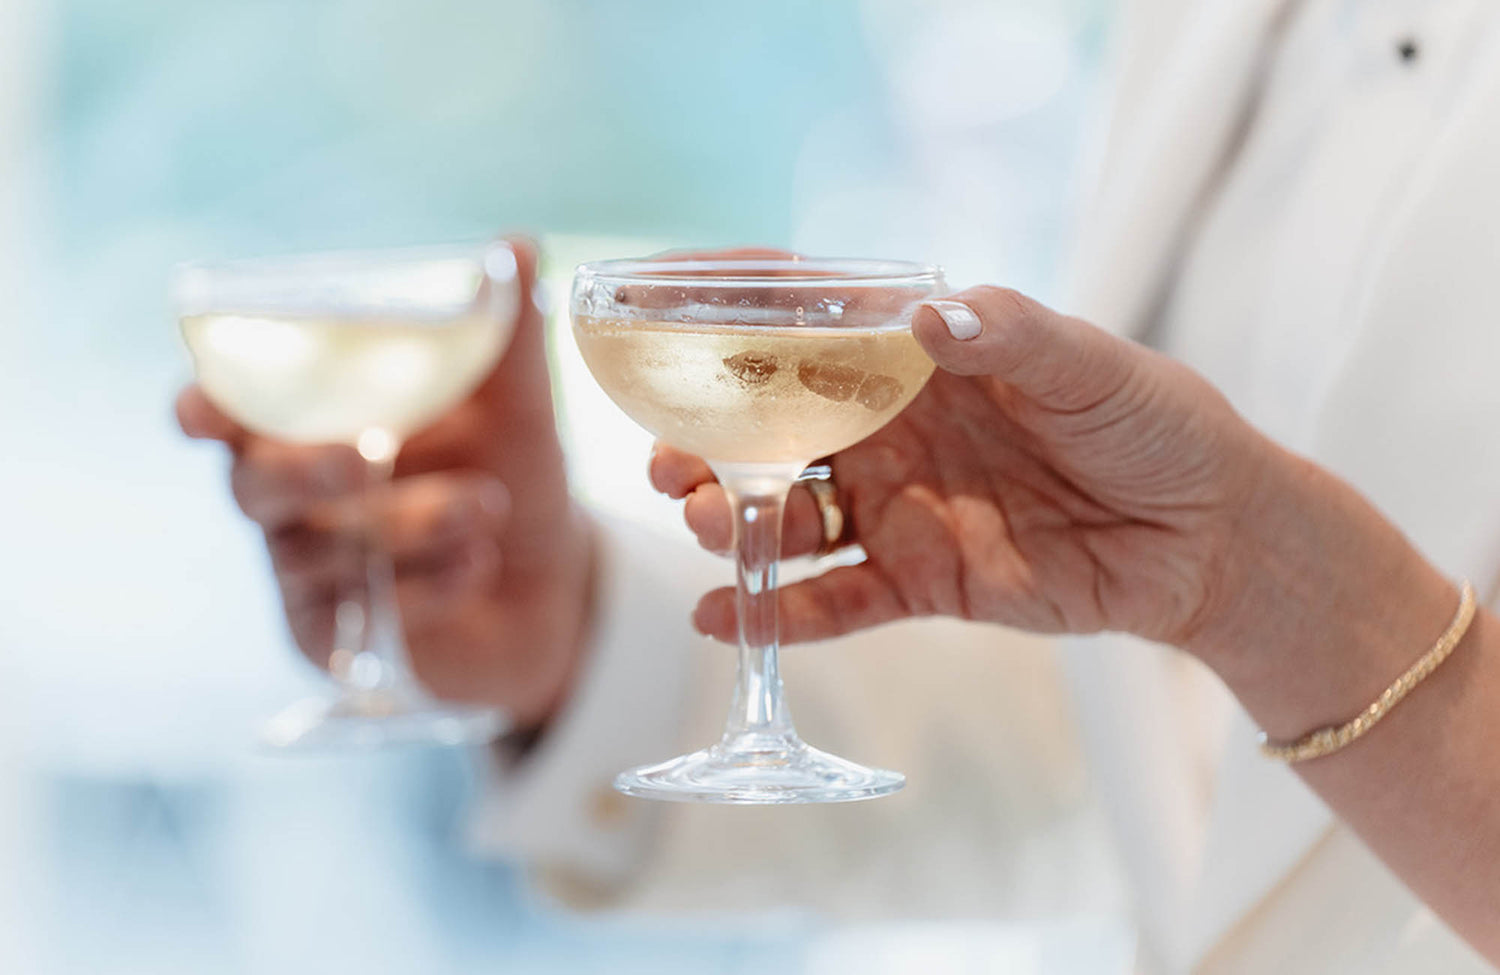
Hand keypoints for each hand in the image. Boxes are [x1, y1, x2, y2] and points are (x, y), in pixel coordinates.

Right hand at [177, 238, 593, 727]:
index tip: (199, 410)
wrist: (554, 585)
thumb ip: (504, 336)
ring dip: (409, 524)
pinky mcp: (337, 641)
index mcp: (311, 423)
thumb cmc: (510, 476)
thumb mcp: (518, 409)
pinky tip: (479, 566)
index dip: (204, 408)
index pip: (226, 412)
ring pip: (323, 552)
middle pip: (255, 487)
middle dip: (312, 470)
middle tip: (369, 456)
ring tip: (486, 508)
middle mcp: (291, 500)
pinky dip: (430, 585)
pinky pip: (364, 614)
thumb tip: (518, 245)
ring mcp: (307, 576)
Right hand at [652, 286, 1273, 649]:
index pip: (809, 336)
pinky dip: (777, 613)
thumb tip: (923, 316)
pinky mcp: (919, 583)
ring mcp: (898, 509)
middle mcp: (891, 431)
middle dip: (708, 444)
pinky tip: (720, 616)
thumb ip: (1008, 336)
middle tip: (667, 460)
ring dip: (730, 521)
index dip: (734, 329)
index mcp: (920, 361)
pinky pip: (832, 601)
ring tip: (702, 522)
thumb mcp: (1090, 365)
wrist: (1211, 536)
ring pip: (786, 516)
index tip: (658, 320)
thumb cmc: (1157, 423)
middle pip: (772, 435)